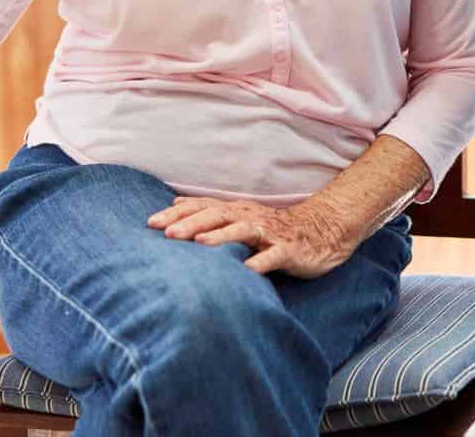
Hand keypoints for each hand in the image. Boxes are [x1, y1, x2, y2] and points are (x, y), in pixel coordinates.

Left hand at [149, 196, 354, 277]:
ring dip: (220, 236)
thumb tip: (174, 204)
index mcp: (238, 211)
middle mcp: (251, 217)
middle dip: (191, 223)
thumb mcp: (242, 218)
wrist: (325, 230)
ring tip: (199, 244)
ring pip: (243, 230)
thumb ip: (209, 212)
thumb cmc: (277, 229)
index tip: (150, 223)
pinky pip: (273, 256)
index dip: (177, 214)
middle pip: (218, 215)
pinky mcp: (289, 250)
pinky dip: (259, 262)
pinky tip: (246, 271)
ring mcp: (271, 234)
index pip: (203, 207)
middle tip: (165, 233)